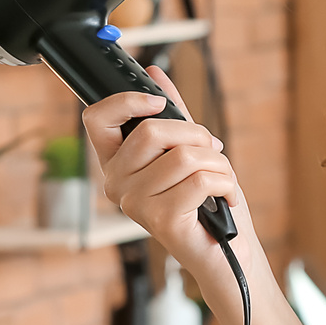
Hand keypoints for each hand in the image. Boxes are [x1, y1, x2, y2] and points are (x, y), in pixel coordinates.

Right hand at [81, 67, 258, 314]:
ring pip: (184, 155)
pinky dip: (226, 183)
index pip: (97, 119)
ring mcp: (135, 205)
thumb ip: (171, 113)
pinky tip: (226, 198)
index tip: (158, 102)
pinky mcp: (161, 220)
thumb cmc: (207, 204)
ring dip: (218, 163)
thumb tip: (155, 73)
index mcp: (117, 165)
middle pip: (151, 131)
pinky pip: (201, 179)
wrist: (228, 252)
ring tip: (221, 180)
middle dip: (196, 135)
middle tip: (211, 151)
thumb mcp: (189, 149)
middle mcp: (117, 185)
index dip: (126, 101)